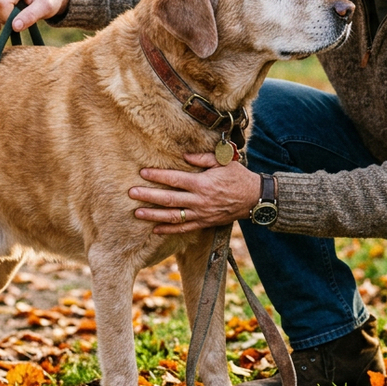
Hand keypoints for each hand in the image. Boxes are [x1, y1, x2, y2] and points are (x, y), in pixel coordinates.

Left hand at [129, 153, 261, 234]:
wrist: (255, 198)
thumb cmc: (238, 176)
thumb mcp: (223, 162)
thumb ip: (203, 158)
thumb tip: (184, 156)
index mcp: (202, 183)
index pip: (175, 179)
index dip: (158, 176)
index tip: (143, 173)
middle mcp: (199, 200)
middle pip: (169, 199)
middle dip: (149, 196)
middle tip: (131, 193)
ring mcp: (201, 214)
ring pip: (173, 216)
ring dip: (154, 215)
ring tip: (137, 213)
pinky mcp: (205, 223)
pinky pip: (184, 229)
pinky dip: (169, 230)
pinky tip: (155, 229)